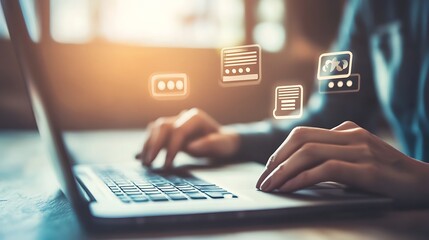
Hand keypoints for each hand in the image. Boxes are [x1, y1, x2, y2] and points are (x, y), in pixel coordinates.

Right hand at [136, 108, 239, 168]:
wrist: (222, 141)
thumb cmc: (223, 143)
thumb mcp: (223, 144)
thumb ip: (210, 144)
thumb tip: (191, 146)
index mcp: (195, 118)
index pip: (178, 130)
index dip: (172, 148)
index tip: (167, 165)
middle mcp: (182, 117)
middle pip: (162, 126)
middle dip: (154, 145)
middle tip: (149, 163)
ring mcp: (175, 123)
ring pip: (155, 129)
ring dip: (147, 145)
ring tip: (144, 162)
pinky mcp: (169, 131)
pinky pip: (154, 134)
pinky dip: (147, 145)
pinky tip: (140, 157)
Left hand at [256, 121, 428, 205]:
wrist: (426, 184)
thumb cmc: (389, 176)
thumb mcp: (359, 159)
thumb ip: (335, 155)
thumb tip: (301, 166)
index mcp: (347, 130)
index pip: (303, 134)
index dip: (280, 151)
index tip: (268, 169)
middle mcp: (352, 135)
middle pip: (301, 139)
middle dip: (276, 160)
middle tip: (263, 180)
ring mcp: (360, 150)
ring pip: (309, 152)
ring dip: (284, 170)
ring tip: (270, 186)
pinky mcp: (368, 169)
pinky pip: (326, 169)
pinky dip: (302, 178)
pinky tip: (290, 188)